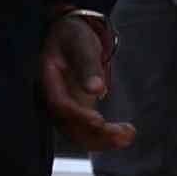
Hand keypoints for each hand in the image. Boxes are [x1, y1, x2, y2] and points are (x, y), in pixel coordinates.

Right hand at [43, 6, 125, 155]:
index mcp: (47, 80)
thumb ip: (87, 65)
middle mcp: (52, 98)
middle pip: (69, 126)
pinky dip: (104, 136)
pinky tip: (125, 134)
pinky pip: (86, 131)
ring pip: (78, 134)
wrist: (70, 35)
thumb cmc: (73, 35)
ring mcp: (63, 107)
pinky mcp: (76, 112)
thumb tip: (96, 89)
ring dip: (103, 140)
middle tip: (123, 134)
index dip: (78, 116)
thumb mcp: (80, 43)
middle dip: (96, 135)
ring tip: (129, 135)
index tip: (100, 121)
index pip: (60, 105)